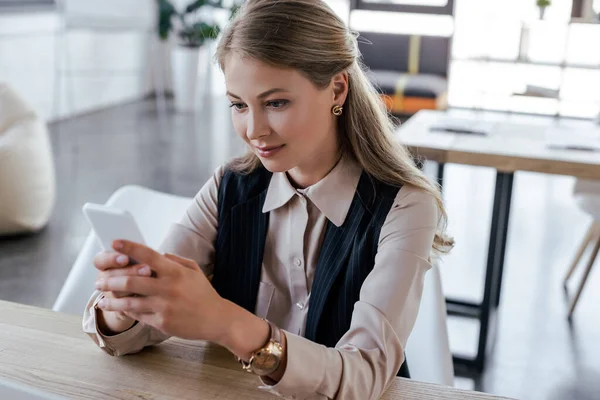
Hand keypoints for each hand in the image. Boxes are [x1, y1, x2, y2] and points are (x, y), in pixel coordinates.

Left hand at [95, 240, 227, 340]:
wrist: (216, 319)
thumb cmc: (203, 293)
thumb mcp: (193, 270)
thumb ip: (174, 260)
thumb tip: (156, 254)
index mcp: (175, 271)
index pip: (148, 255)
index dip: (129, 248)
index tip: (113, 242)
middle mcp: (168, 288)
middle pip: (131, 280)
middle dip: (111, 280)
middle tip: (99, 280)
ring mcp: (164, 306)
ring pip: (130, 302)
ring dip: (112, 299)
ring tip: (101, 299)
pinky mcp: (162, 322)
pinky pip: (138, 315)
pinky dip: (126, 311)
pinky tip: (118, 309)